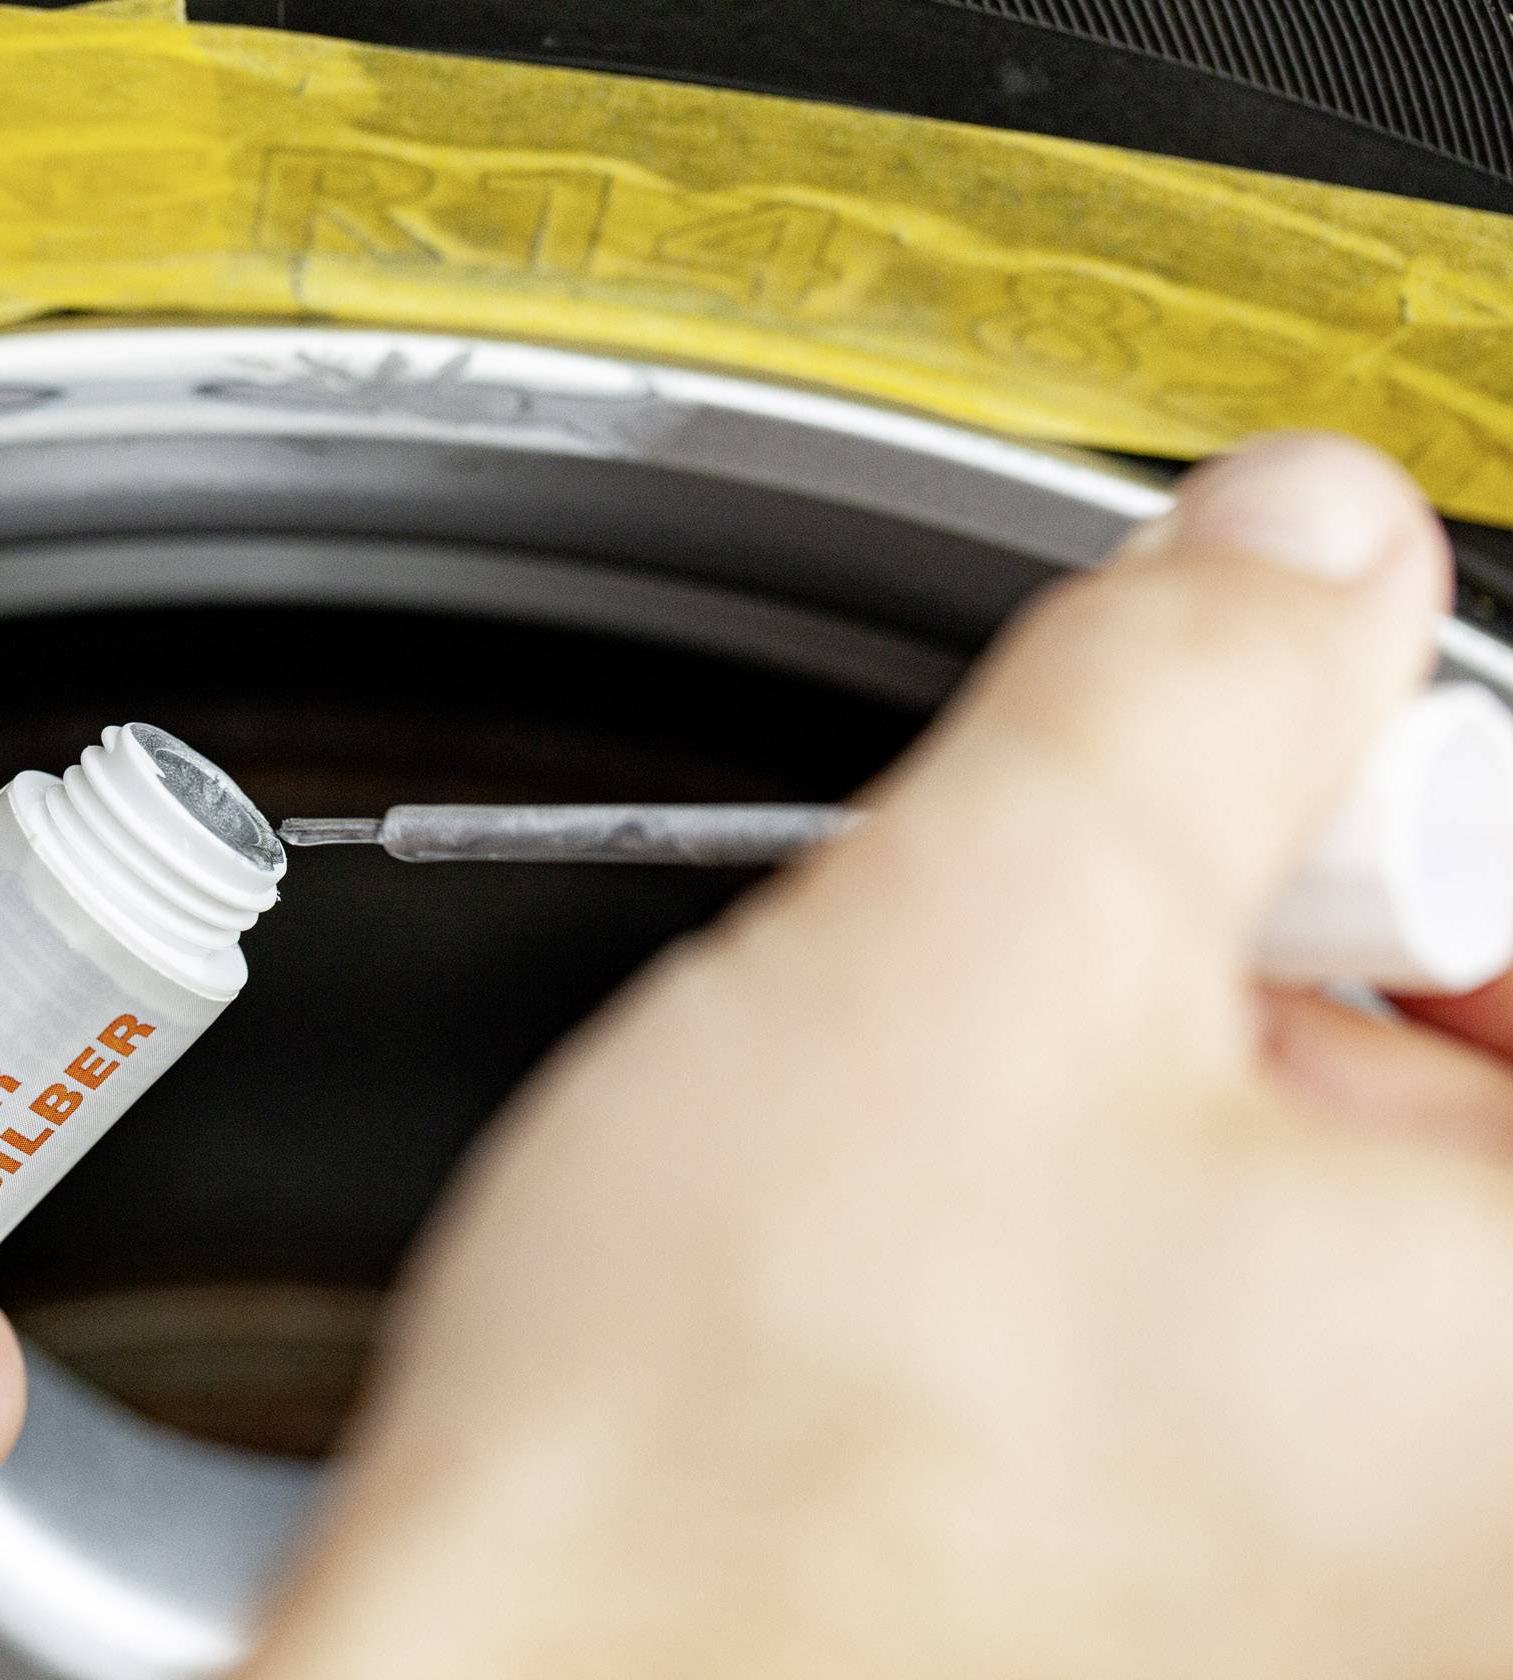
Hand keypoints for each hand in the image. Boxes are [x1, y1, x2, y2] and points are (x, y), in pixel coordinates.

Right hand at [247, 434, 1512, 1679]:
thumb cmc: (724, 1468)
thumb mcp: (978, 934)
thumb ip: (1193, 686)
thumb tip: (1316, 546)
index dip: (1438, 817)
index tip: (1305, 795)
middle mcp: (1479, 1527)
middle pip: (1469, 1111)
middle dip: (1288, 966)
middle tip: (1077, 962)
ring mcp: (1355, 1604)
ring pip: (1337, 1243)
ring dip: (1166, 1115)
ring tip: (951, 1146)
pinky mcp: (1212, 1628)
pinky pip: (1238, 1381)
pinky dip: (1112, 1265)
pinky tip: (934, 1274)